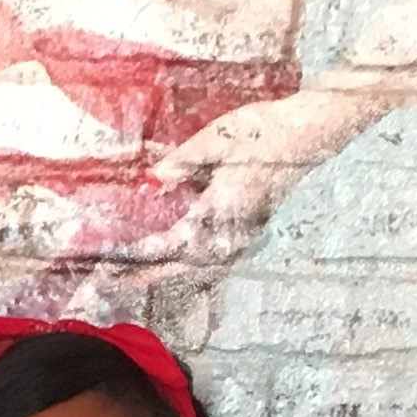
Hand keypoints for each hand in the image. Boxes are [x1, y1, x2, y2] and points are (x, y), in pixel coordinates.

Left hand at [108, 85, 394, 278]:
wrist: (309, 133)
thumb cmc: (263, 129)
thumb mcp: (216, 139)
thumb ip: (181, 163)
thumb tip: (150, 182)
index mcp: (222, 208)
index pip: (172, 242)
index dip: (138, 253)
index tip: (110, 260)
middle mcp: (233, 232)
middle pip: (180, 267)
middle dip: (141, 278)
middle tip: (106, 287)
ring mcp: (243, 237)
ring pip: (196, 272)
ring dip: (163, 279)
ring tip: (131, 283)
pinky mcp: (248, 234)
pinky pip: (213, 265)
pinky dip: (187, 273)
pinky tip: (172, 272)